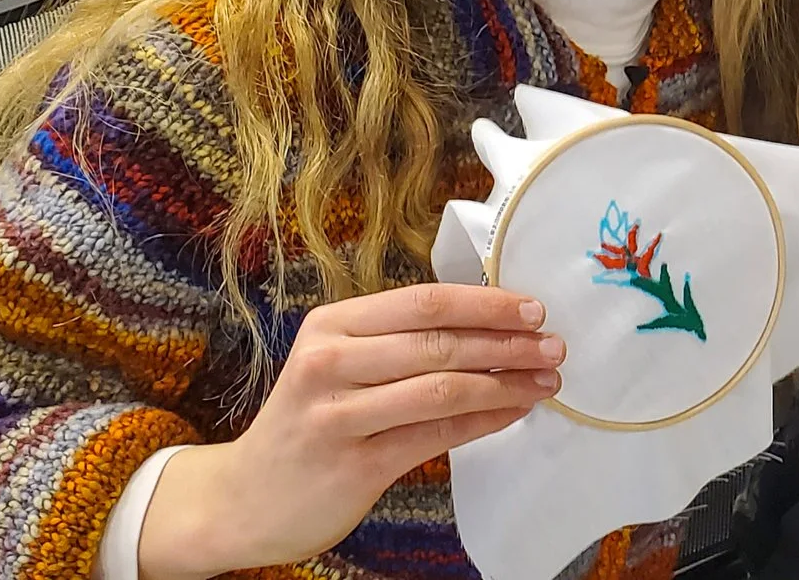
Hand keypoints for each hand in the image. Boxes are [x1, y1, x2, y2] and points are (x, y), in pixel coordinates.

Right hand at [137, 283, 563, 578]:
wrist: (244, 497)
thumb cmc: (307, 422)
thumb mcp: (337, 363)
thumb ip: (398, 341)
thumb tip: (489, 325)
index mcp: (331, 324)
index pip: (424, 302)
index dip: (486, 303)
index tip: (533, 309)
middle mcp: (330, 361)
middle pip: (439, 342)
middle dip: (508, 344)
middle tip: (554, 346)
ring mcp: (338, 414)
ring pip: (444, 389)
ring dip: (506, 384)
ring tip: (545, 381)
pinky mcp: (354, 462)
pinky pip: (436, 435)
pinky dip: (484, 422)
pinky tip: (513, 412)